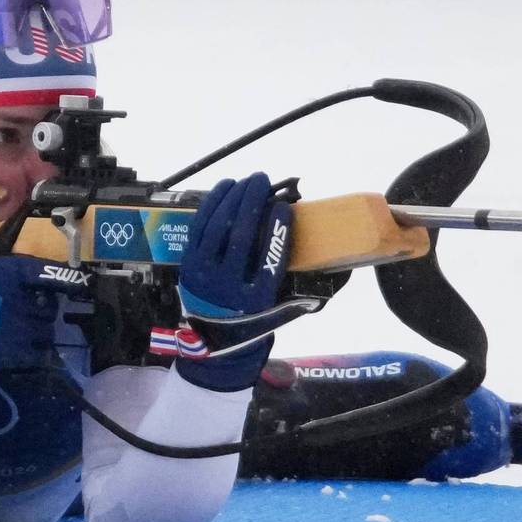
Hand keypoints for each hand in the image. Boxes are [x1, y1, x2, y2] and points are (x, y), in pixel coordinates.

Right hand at [0, 255, 91, 387]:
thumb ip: (12, 255)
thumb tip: (31, 219)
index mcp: (6, 272)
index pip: (49, 273)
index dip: (70, 279)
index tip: (86, 284)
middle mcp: (14, 296)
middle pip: (51, 306)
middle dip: (43, 312)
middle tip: (26, 315)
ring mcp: (14, 326)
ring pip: (47, 331)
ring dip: (39, 334)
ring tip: (19, 334)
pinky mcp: (12, 352)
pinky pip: (41, 353)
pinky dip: (39, 354)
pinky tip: (26, 352)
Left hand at [176, 173, 292, 391]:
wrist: (213, 342)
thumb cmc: (255, 317)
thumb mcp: (278, 307)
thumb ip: (295, 281)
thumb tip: (333, 263)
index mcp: (256, 300)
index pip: (269, 260)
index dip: (278, 231)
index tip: (285, 207)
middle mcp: (227, 287)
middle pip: (240, 236)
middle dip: (251, 202)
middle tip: (262, 179)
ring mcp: (204, 274)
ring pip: (217, 228)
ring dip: (232, 198)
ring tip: (247, 180)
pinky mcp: (188, 264)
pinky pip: (199, 228)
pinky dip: (212, 204)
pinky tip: (225, 188)